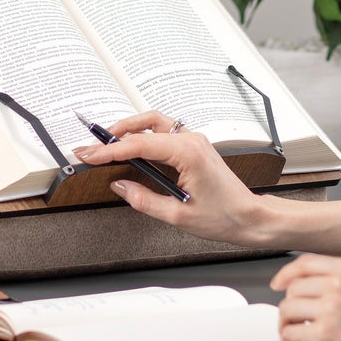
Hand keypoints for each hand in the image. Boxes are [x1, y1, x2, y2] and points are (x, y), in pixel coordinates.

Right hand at [73, 111, 269, 244]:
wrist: (249, 216)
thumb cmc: (223, 217)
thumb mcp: (177, 215)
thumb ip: (144, 200)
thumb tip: (120, 186)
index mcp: (187, 153)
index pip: (140, 145)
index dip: (111, 150)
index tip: (90, 155)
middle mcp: (191, 140)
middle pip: (145, 125)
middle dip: (115, 135)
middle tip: (92, 147)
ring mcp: (194, 140)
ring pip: (155, 123)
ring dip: (130, 129)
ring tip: (107, 142)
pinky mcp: (195, 146)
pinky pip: (164, 132)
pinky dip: (144, 134)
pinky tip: (132, 146)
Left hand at [271, 253, 340, 340]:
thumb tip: (316, 289)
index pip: (305, 263)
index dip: (287, 275)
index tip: (279, 285)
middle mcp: (339, 282)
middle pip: (293, 287)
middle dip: (290, 306)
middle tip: (293, 321)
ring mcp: (331, 307)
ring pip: (287, 309)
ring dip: (286, 325)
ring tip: (294, 336)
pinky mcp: (325, 335)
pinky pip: (289, 333)